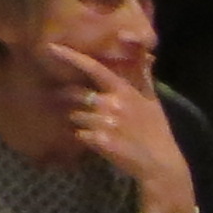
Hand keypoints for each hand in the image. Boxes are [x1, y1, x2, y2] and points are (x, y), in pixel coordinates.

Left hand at [46, 40, 197, 212]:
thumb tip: (148, 56)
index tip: (52, 47)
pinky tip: (96, 141)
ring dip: (79, 121)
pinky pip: (78, 134)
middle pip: (75, 94)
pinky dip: (84, 137)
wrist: (160, 164)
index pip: (94, 68)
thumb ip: (144, 77)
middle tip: (72, 104)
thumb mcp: (153, 101)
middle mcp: (112, 103)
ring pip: (75, 115)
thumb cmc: (157, 131)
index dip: (71, 57)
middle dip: (69, 98)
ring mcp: (104, 123)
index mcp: (124, 91)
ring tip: (93, 128)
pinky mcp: (98, 141)